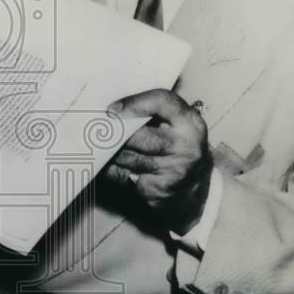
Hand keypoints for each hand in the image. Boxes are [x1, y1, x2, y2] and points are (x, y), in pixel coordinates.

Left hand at [104, 89, 211, 234]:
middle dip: (115, 133)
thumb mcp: (178, 123)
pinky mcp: (156, 190)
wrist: (195, 187)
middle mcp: (185, 147)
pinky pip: (122, 175)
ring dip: (108, 151)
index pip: (161, 102)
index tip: (113, 108)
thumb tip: (114, 107)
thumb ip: (153, 110)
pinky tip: (109, 162)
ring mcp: (172, 171)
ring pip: (126, 156)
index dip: (134, 103)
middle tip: (97, 128)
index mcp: (189, 122)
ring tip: (100, 144)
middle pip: (138, 135)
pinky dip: (110, 168)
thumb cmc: (178, 147)